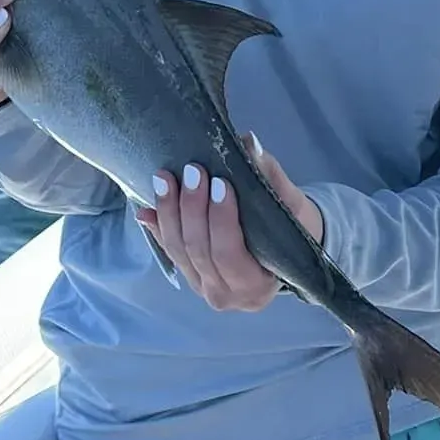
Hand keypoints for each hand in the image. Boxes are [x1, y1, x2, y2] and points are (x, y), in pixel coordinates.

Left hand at [135, 135, 324, 309]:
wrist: (286, 253)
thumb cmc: (294, 231)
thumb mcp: (292, 207)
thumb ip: (272, 177)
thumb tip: (247, 142)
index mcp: (256, 288)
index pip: (229, 254)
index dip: (221, 219)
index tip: (219, 182)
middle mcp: (226, 296)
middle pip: (198, 250)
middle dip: (191, 208)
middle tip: (192, 171)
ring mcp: (202, 288)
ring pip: (177, 250)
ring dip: (169, 212)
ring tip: (165, 178)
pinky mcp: (188, 276)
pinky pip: (168, 251)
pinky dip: (157, 227)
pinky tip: (145, 209)